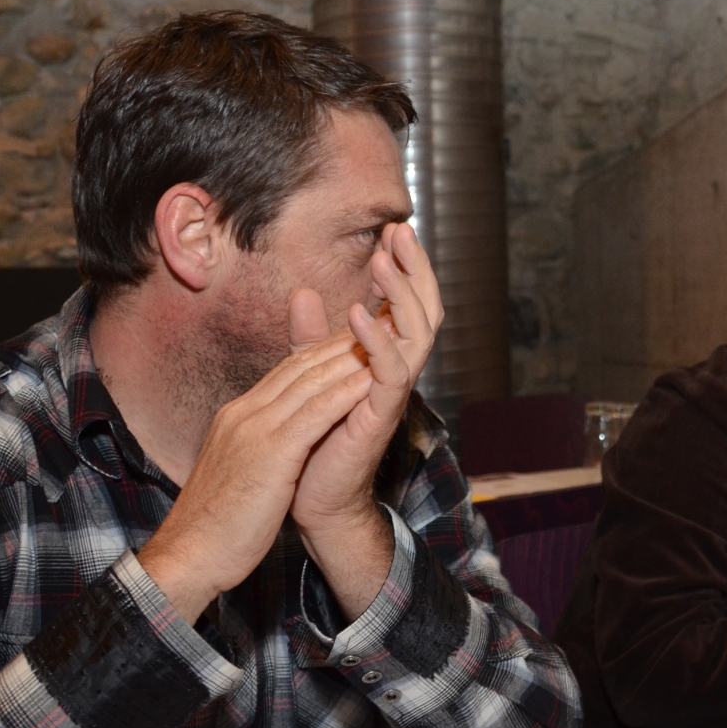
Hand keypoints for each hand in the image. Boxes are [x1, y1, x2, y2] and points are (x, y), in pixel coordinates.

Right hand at [137, 332, 374, 622]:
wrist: (189, 556)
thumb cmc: (216, 525)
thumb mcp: (238, 474)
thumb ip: (257, 448)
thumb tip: (278, 443)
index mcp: (236, 417)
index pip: (285, 372)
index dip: (321, 352)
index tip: (352, 338)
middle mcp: (244, 414)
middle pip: (299, 366)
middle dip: (340, 343)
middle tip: (377, 324)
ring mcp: (255, 430)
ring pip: (309, 381)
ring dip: (349, 359)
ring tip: (384, 341)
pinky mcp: (271, 452)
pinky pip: (316, 413)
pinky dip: (344, 393)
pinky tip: (371, 381)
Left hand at [290, 224, 443, 616]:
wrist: (310, 498)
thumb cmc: (315, 441)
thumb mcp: (308, 374)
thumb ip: (310, 337)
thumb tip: (302, 291)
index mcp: (385, 359)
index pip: (406, 303)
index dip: (405, 268)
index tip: (392, 230)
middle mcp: (397, 372)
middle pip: (425, 309)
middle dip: (416, 269)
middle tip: (401, 231)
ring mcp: (393, 393)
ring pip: (417, 334)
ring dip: (401, 294)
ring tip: (382, 260)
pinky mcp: (380, 414)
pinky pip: (391, 371)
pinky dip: (377, 340)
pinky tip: (357, 312)